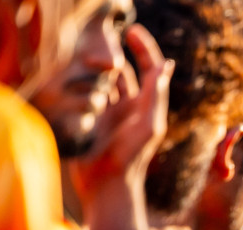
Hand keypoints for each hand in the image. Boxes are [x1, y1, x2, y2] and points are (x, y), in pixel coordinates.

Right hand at [68, 24, 170, 201]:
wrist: (107, 186)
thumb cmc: (132, 158)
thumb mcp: (148, 125)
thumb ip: (156, 95)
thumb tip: (166, 65)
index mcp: (147, 107)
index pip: (150, 70)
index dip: (145, 49)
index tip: (133, 30)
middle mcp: (129, 108)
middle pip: (126, 72)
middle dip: (119, 53)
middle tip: (107, 36)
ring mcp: (109, 114)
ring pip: (105, 81)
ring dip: (99, 67)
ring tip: (91, 55)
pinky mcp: (91, 122)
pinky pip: (87, 94)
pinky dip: (83, 82)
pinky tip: (76, 74)